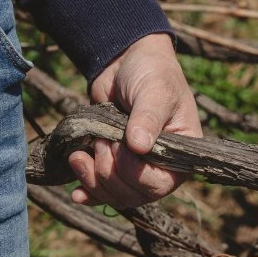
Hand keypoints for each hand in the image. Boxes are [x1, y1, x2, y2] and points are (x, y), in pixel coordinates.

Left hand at [67, 33, 201, 207]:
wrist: (127, 61)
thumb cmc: (152, 73)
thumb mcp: (155, 91)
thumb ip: (148, 117)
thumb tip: (139, 147)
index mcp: (181, 154)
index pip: (159, 184)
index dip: (133, 171)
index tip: (117, 144)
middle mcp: (162, 167)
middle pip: (134, 194)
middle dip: (109, 172)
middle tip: (101, 141)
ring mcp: (137, 168)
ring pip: (116, 196)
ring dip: (93, 179)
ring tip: (80, 155)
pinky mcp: (115, 164)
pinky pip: (103, 192)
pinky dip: (88, 193)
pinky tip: (76, 193)